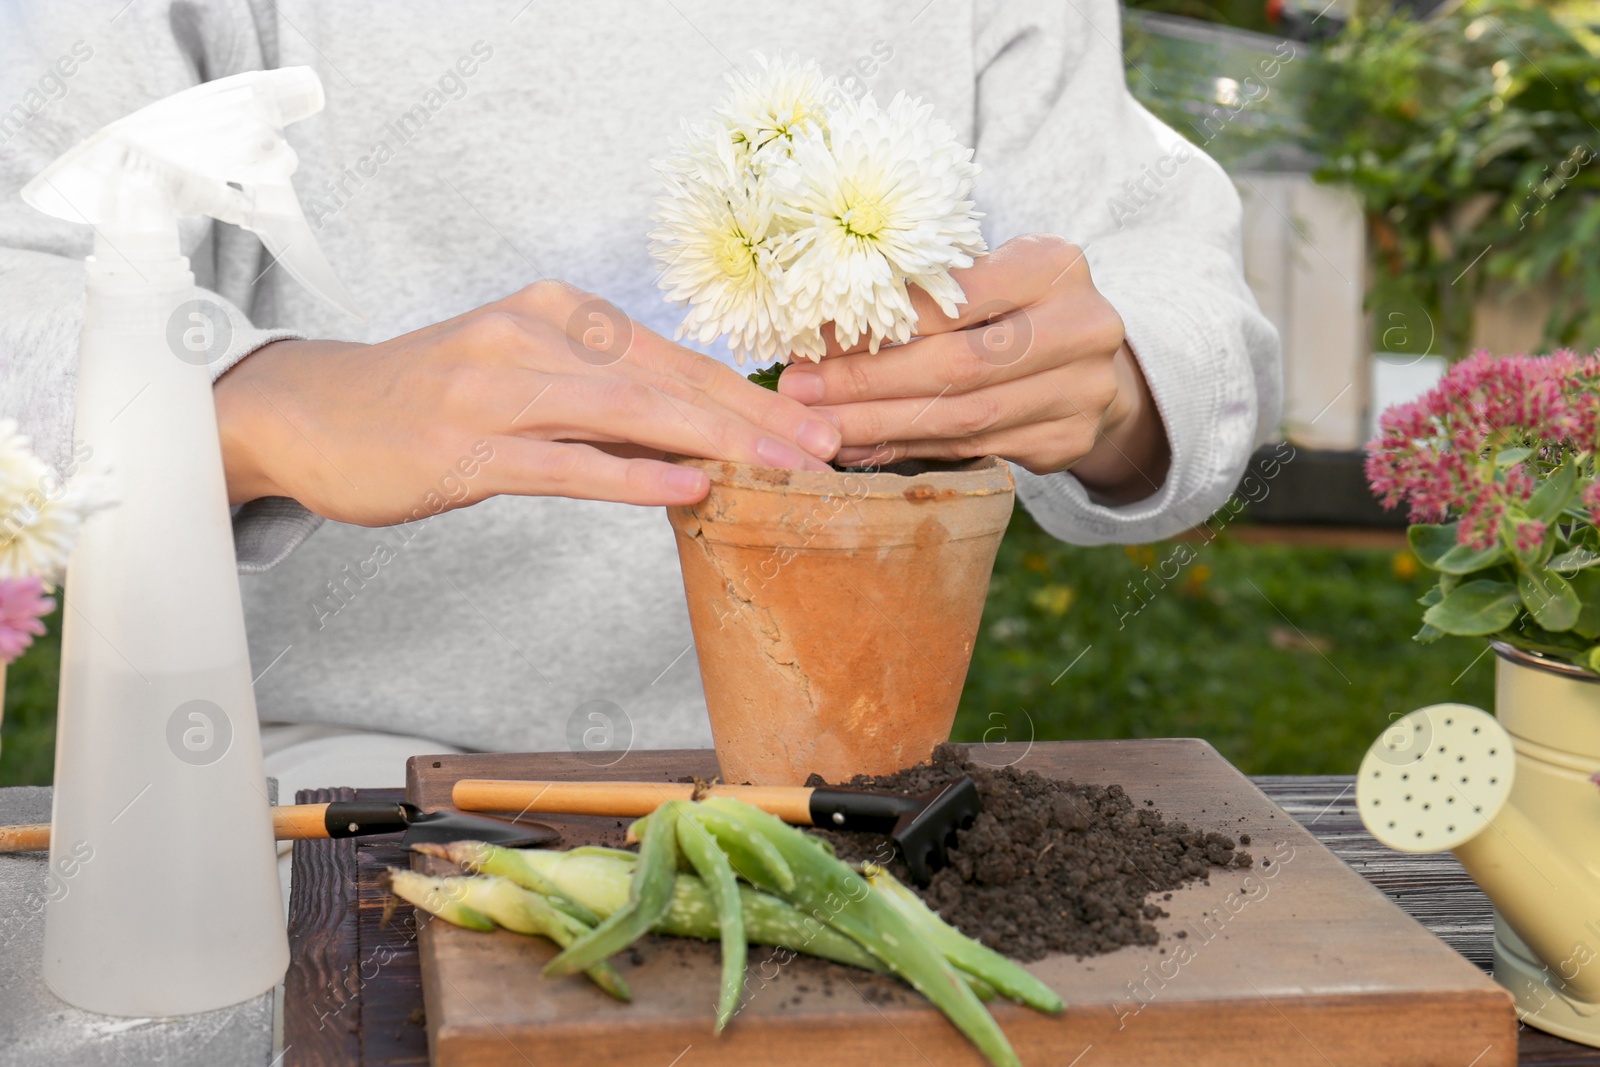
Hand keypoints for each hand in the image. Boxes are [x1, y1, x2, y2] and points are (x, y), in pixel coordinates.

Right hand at [214, 280, 841, 525]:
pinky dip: (632, 475)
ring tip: (784, 471)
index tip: (814, 427)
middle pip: (665, 380)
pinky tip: (690, 489)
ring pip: (626, 413)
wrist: (312, 412)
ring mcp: (497, 390)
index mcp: (556, 311)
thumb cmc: (432, 397)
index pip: (672, 357)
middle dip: (754, 419)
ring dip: (716, 442)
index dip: (748, 395)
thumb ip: (602, 394)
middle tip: (828, 451)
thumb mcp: (523, 371)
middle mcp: (532, 336)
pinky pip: (563, 463)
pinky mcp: (466, 448)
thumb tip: (696, 433)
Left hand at [776, 234, 1169, 503]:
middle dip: (868, 383)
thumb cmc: (1017, 306)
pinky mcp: (1069, 442)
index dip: (879, 324)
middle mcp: (1081, 328)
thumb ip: (923, 295)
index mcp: (1054, 266)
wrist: (1096, 362)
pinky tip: (860, 449)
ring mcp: (1082, 392)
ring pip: (962, 419)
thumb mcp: (988, 276)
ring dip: (880, 426)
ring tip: (819, 427)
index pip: (953, 299)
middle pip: (957, 366)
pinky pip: (971, 451)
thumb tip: (816, 329)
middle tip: (801, 392)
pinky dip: (908, 451)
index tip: (812, 339)